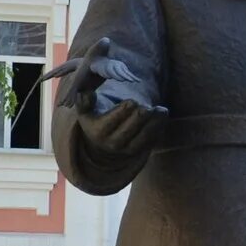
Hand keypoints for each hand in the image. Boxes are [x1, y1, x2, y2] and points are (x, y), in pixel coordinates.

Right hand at [61, 36, 165, 154]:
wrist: (102, 144)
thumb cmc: (95, 120)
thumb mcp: (84, 111)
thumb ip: (83, 100)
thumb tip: (87, 93)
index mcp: (98, 131)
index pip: (117, 116)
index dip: (128, 106)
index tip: (133, 101)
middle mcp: (113, 143)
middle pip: (136, 121)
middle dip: (143, 111)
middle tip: (146, 105)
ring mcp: (128, 149)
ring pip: (148, 131)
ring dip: (155, 118)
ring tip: (160, 109)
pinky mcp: (140, 151)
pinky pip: (154, 137)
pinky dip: (159, 126)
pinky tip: (161, 115)